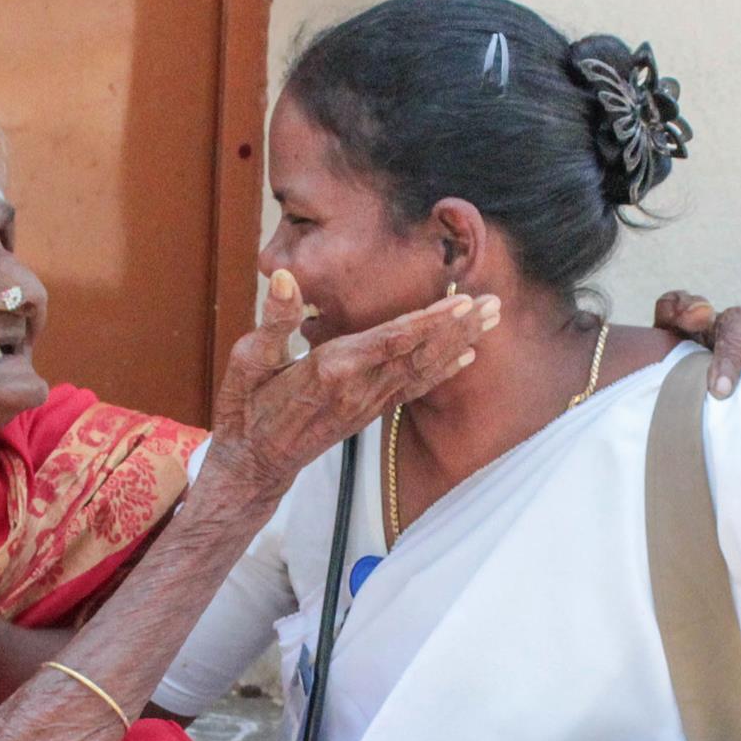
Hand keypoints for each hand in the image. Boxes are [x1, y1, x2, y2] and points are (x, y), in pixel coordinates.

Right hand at [207, 269, 498, 499]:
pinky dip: (442, 370)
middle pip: (418, 353)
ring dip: (459, 342)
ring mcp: (367, 403)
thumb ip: (273, 319)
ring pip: (422, 369)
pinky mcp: (369, 412)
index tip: (461, 301)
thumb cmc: (246, 408)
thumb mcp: (247, 360)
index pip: (390, 340)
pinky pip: (413, 388)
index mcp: (330, 369)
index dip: (428, 322)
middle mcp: (357, 388)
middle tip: (495, 303)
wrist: (253, 463)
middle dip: (458, 328)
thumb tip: (286, 277)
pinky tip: (466, 355)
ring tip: (491, 320)